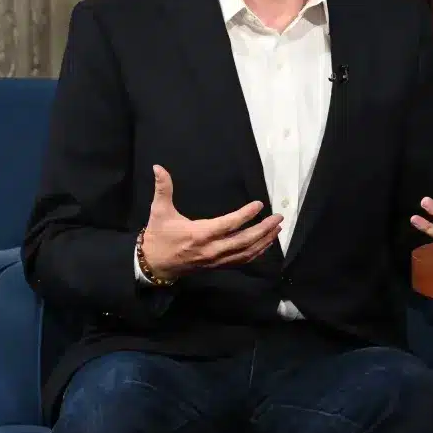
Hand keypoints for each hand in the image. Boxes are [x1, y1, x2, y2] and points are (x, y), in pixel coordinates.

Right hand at [139, 165, 282, 282]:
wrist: (155, 264)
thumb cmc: (159, 236)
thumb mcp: (159, 211)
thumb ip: (162, 188)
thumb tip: (158, 167)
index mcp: (200, 234)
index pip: (229, 224)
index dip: (245, 214)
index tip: (259, 204)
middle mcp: (212, 249)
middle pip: (244, 240)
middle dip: (264, 229)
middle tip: (278, 217)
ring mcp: (217, 259)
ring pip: (246, 252)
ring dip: (264, 241)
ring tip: (277, 229)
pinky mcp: (218, 265)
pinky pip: (242, 261)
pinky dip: (257, 253)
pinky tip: (266, 244)